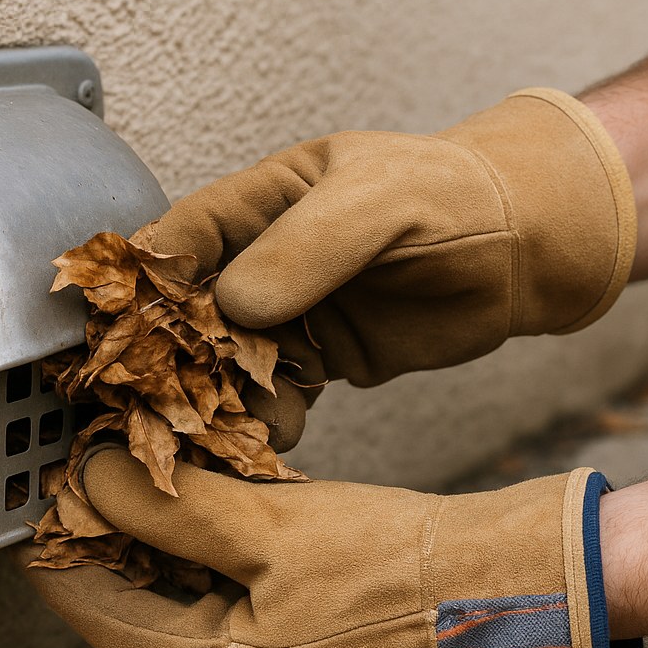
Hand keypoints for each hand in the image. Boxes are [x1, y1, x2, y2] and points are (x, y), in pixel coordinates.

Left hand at [24, 448, 639, 647]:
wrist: (507, 587)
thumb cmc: (397, 569)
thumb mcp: (271, 527)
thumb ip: (173, 507)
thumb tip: (93, 479)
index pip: (100, 615)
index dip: (62, 553)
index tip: (40, 499)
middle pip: (140, 607)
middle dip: (111, 539)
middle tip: (90, 470)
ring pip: (187, 596)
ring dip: (162, 538)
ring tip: (142, 470)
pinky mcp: (309, 638)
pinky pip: (232, 592)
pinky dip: (210, 547)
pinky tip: (210, 493)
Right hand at [140, 88, 636, 448]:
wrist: (527, 249)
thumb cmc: (456, 198)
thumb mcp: (378, 203)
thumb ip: (308, 246)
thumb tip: (236, 306)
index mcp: (258, 204)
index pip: (174, 243)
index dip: (139, 289)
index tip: (120, 342)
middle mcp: (261, 261)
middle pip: (186, 317)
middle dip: (169, 365)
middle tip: (160, 415)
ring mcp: (289, 315)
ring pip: (225, 366)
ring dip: (217, 405)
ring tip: (218, 442)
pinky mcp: (321, 361)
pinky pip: (274, 399)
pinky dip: (265, 426)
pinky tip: (269, 449)